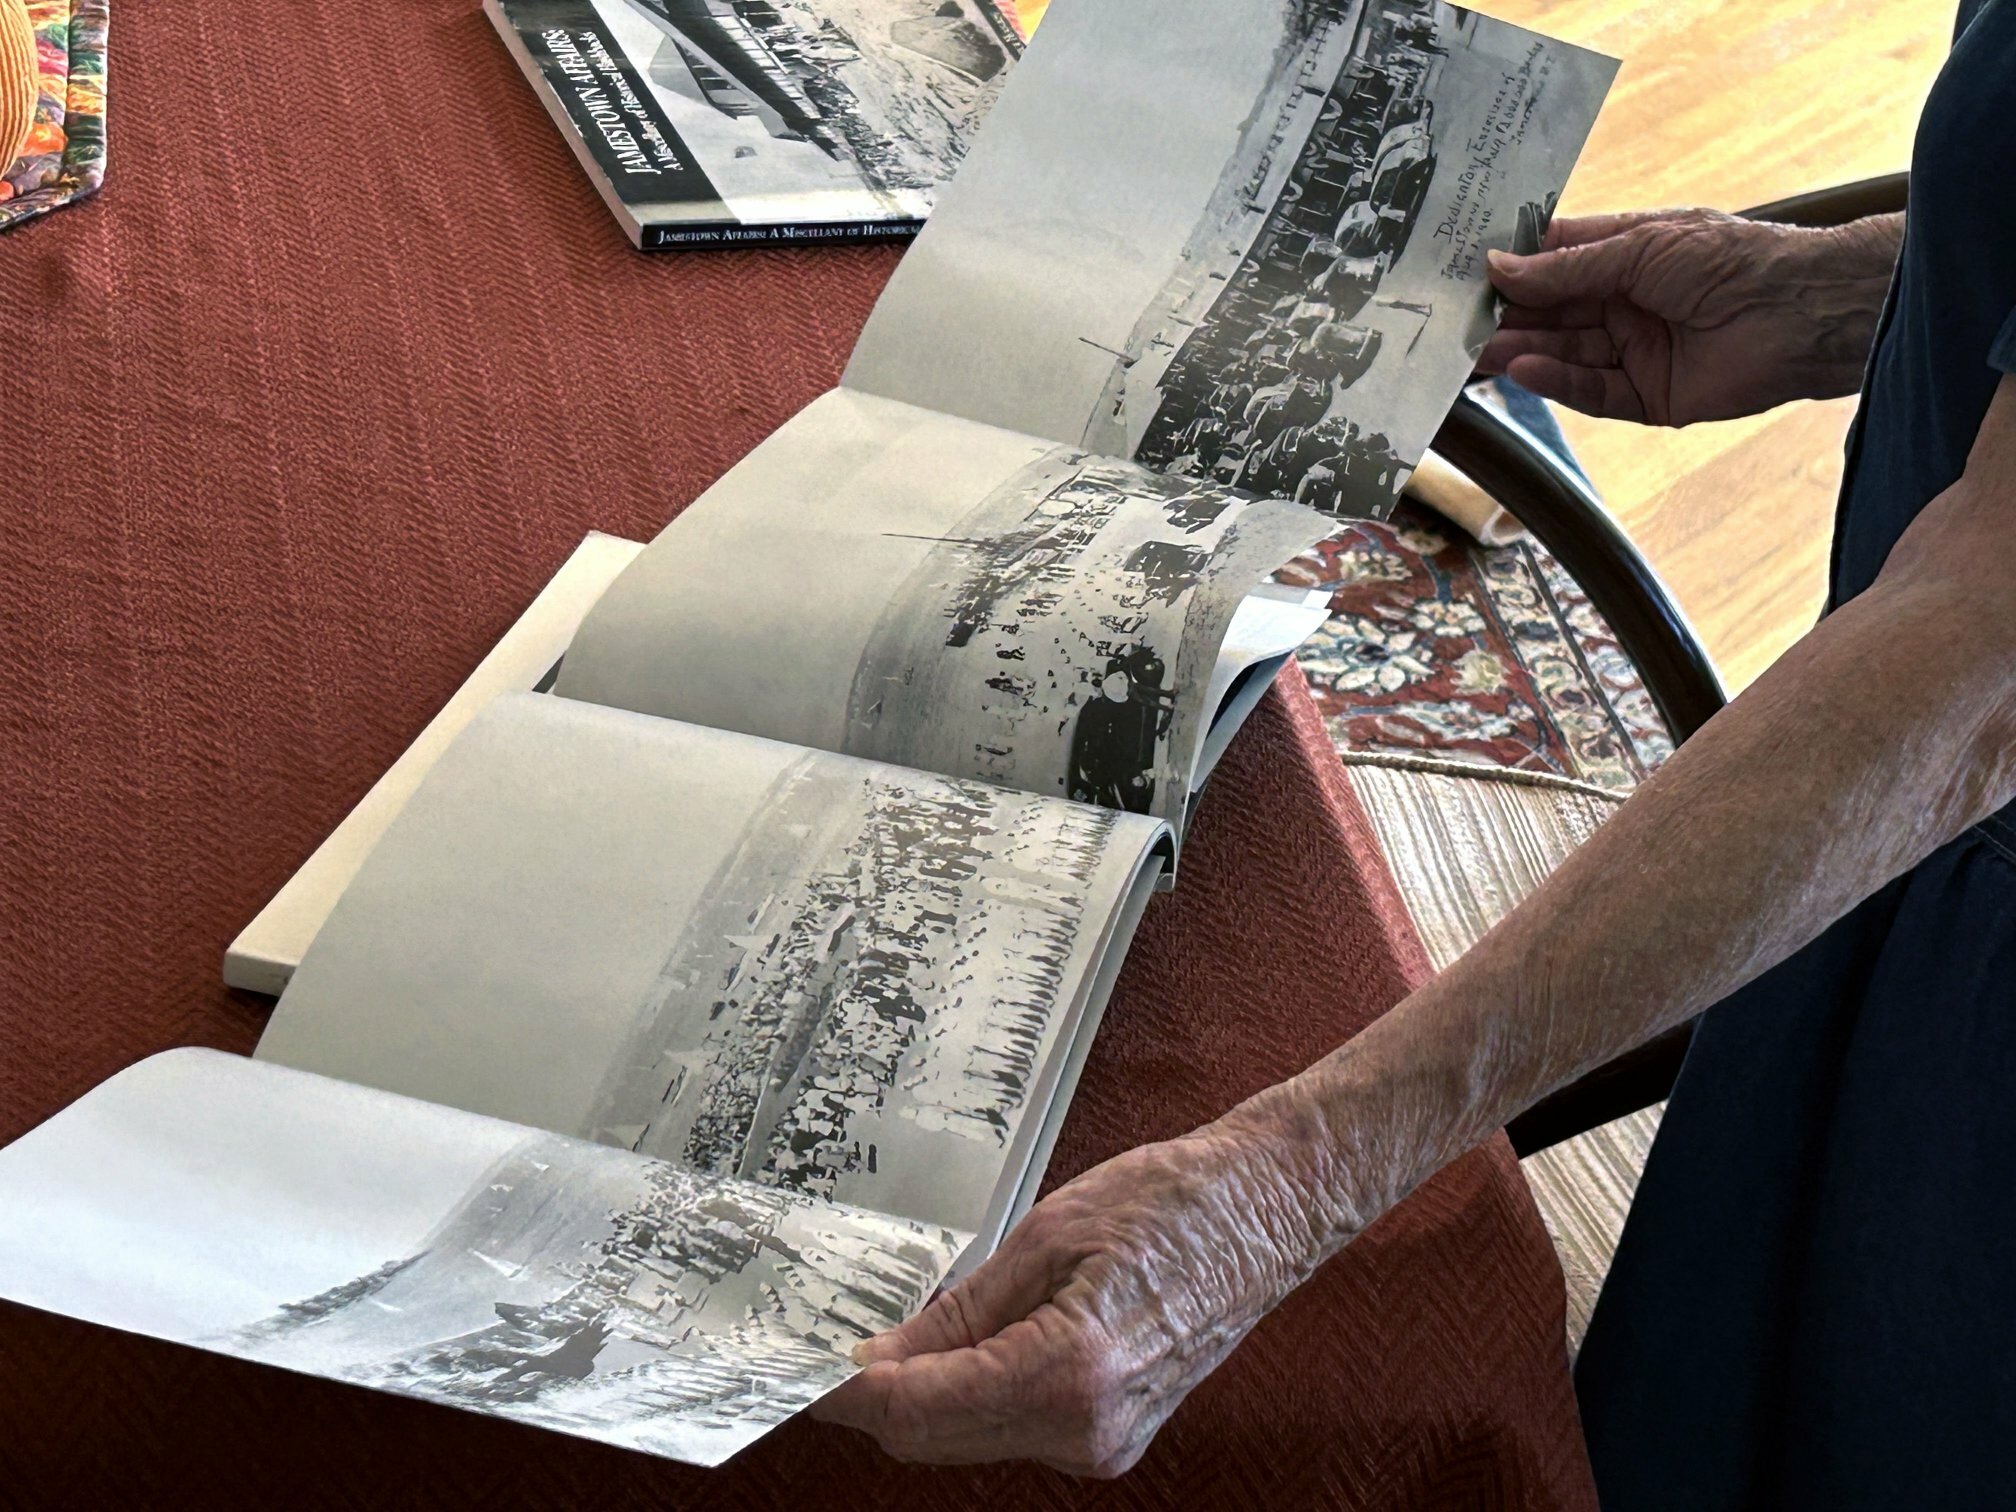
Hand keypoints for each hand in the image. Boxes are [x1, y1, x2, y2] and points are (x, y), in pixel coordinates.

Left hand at [812, 1118, 1328, 1477]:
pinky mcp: (1110, 1438)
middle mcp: (1086, 1431)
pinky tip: (950, 1353)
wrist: (1266, 1211)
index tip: (792, 1373)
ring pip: (967, 1440)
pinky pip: (1009, 1430)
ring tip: (880, 1341)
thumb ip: (957, 1314)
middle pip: (933, 1439)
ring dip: (917, 1401)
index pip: (919, 1408)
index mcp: (1070, 1374)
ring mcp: (1102, 1444)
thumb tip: (877, 1361)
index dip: (846, 1395)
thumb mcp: (1045, 1235)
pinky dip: (967, 1398)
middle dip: (871, 1400)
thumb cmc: (1171, 1203)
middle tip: (816, 1350)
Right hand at [1478, 208, 1898, 425]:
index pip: (1555, 261)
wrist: (1798, 311)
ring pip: (1566, 355)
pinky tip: (1525, 369)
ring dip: (1523, 351)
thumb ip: (1566, 268)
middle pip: (1554, 314)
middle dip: (1509, 317)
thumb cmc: (1729, 258)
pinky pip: (1593, 393)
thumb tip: (1498, 268)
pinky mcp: (1649, 399)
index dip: (1513, 267)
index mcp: (1627, 257)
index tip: (1465, 272)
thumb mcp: (1638, 248)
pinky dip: (1558, 382)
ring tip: (1478, 351)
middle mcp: (1627, 305)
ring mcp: (1636, 353)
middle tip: (1457, 323)